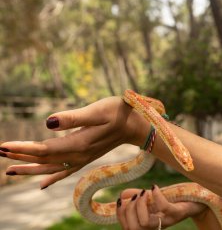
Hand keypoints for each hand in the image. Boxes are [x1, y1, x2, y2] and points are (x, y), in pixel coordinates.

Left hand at [1, 96, 144, 188]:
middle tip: (0, 153)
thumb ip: (72, 117)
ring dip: (30, 168)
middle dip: (21, 157)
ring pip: (51, 167)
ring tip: (10, 170)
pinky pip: (65, 171)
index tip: (4, 146)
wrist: (135, 125)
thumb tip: (47, 122)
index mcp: (79, 143)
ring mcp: (82, 158)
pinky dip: (51, 177)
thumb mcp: (96, 110)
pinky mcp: (86, 156)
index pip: (45, 149)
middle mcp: (78, 155)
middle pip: (44, 159)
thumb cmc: (118, 113)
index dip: (23, 149)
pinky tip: (42, 183)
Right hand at [117, 184, 206, 229]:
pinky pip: (163, 208)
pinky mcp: (177, 213)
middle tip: (137, 195)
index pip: (128, 228)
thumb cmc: (174, 198)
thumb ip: (138, 197)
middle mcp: (156, 226)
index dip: (120, 215)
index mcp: (148, 224)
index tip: (120, 200)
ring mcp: (167, 221)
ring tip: (144, 192)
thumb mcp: (153, 197)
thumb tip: (122, 195)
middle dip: (129, 210)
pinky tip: (154, 187)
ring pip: (144, 223)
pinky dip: (155, 195)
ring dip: (140, 204)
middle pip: (133, 229)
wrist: (198, 200)